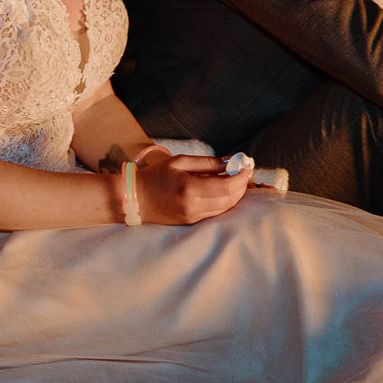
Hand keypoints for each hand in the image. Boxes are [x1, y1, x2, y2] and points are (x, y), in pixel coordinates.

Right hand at [131, 154, 249, 225]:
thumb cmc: (155, 176)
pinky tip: (224, 190)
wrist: (135, 199)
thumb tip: (230, 161)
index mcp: (190, 189)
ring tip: (236, 179)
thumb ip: (207, 162)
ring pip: (226, 208)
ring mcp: (193, 216)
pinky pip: (216, 212)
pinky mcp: (191, 222)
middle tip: (244, 171)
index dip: (242, 176)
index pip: (227, 186)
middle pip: (230, 199)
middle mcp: (193, 206)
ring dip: (236, 194)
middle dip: (242, 185)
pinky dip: (225, 201)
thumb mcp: (180, 162)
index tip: (247, 166)